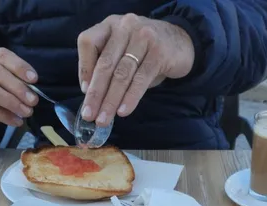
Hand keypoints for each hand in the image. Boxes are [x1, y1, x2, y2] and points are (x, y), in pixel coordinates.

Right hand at [0, 47, 38, 132]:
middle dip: (18, 87)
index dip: (19, 66)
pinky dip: (5, 115)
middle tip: (33, 100)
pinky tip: (16, 121)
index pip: (1, 55)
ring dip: (11, 101)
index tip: (34, 79)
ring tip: (26, 112)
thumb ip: (14, 82)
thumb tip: (33, 92)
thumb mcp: (0, 84)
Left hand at [78, 14, 194, 126]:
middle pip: (105, 63)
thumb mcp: (123, 53)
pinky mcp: (159, 52)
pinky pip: (141, 79)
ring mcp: (143, 37)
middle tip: (88, 115)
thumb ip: (108, 67)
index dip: (84, 68)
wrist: (182, 43)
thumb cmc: (146, 53)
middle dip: (95, 93)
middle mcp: (125, 27)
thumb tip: (91, 96)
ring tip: (103, 119)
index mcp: (110, 25)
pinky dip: (130, 98)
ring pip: (122, 74)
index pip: (88, 43)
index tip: (84, 92)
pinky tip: (123, 112)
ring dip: (111, 101)